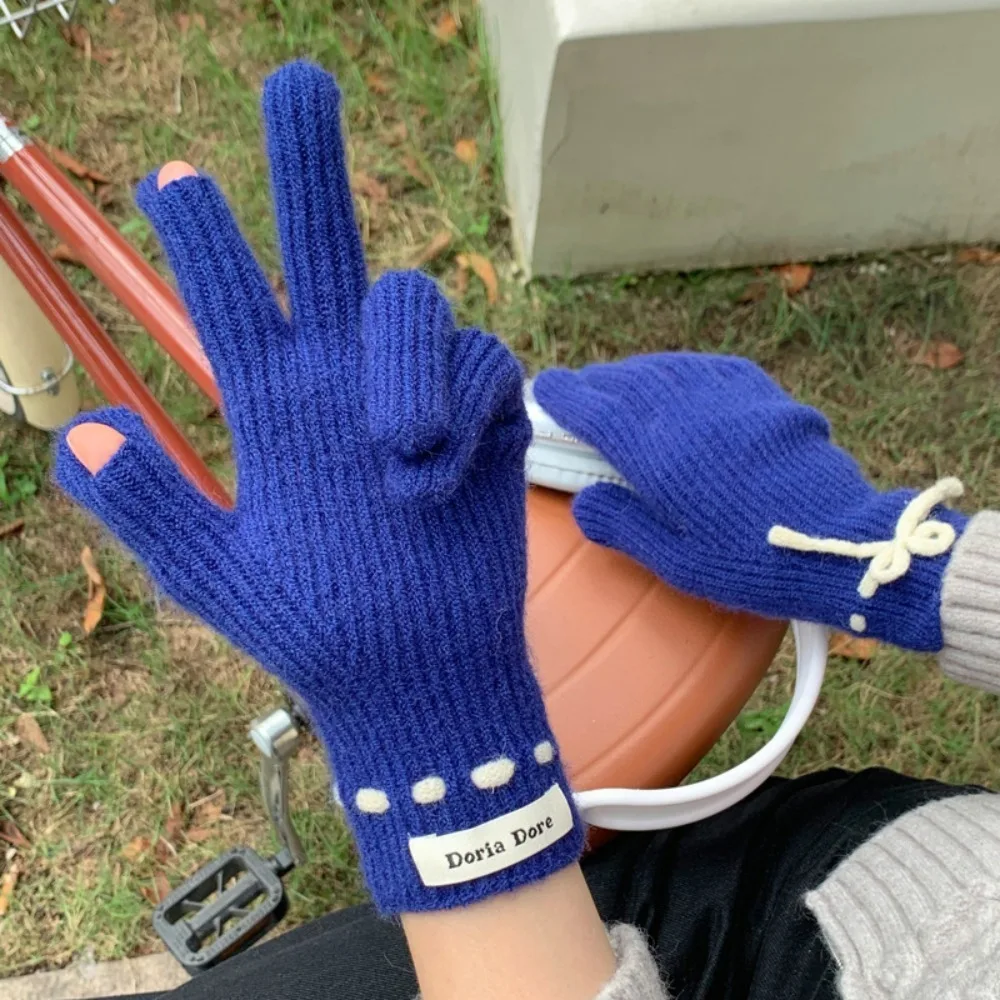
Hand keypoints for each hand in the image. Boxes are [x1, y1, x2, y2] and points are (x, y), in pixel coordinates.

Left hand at [56, 61, 581, 912]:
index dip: (205, 238)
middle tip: (298, 79)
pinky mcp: (484, 416)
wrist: (418, 669)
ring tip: (400, 454)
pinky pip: (484, 366)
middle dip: (308, 163)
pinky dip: (465, 409)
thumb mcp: (218, 572)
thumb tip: (71, 436)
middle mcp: (340, 380)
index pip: (232, 300)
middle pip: (326, 245)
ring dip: (403, 365)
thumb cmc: (318, 628)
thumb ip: (152, 505)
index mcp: (273, 406)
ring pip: (412, 303)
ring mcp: (415, 392)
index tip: (171, 178)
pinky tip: (443, 469)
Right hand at [534, 353, 966, 649]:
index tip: (543, 388)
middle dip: (596, 381)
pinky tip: (679, 377)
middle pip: (627, 382)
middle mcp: (685, 412)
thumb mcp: (675, 562)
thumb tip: (583, 499)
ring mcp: (727, 398)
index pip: (595, 409)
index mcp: (656, 454)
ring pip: (666, 368)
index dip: (564, 395)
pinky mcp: (762, 395)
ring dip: (635, 372)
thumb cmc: (750, 561)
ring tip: (620, 381)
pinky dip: (680, 368)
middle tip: (578, 388)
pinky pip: (708, 367)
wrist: (838, 541)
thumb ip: (621, 525)